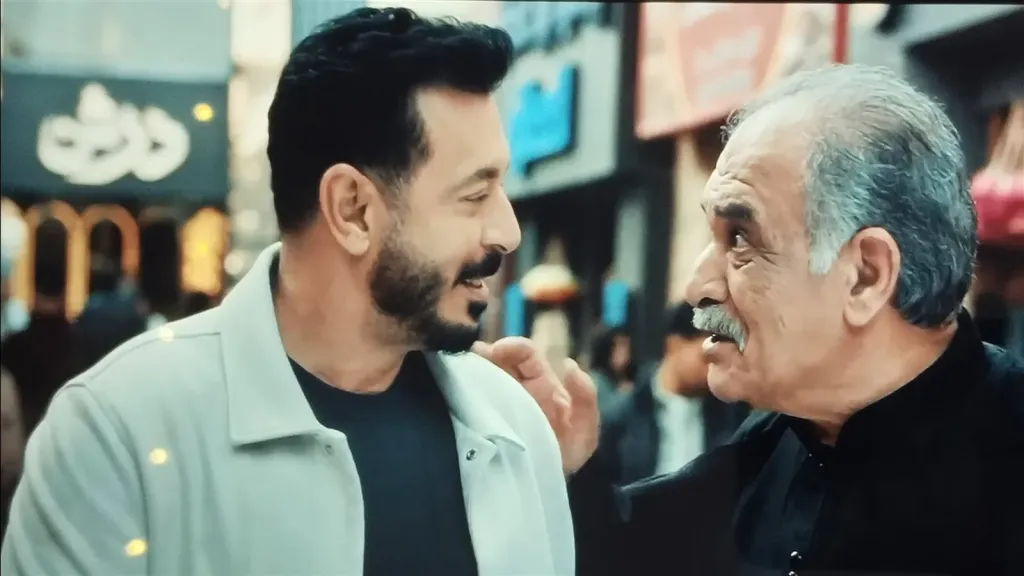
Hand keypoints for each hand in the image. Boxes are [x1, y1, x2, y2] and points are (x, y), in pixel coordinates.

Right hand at [472, 337, 598, 475]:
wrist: (541, 485)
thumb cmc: (563, 457)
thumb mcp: (583, 433)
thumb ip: (586, 398)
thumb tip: (568, 365)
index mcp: (540, 383)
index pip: (525, 355)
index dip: (513, 347)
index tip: (497, 351)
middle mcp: (515, 387)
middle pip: (497, 360)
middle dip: (485, 354)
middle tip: (474, 357)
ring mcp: (495, 401)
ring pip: (480, 375)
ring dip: (472, 368)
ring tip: (463, 368)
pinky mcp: (479, 417)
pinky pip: (468, 398)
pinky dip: (461, 386)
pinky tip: (457, 384)